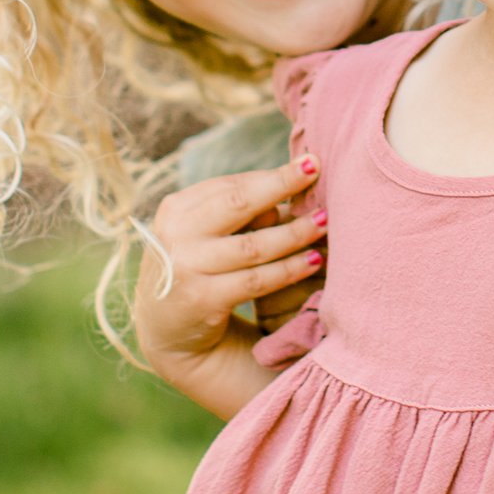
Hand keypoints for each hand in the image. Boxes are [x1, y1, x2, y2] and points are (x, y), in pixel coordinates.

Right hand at [133, 161, 326, 377]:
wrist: (167, 329)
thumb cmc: (199, 267)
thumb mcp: (207, 233)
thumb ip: (240, 212)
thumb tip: (288, 191)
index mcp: (176, 209)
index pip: (231, 185)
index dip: (272, 176)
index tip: (309, 163)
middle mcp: (176, 235)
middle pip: (238, 202)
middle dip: (281, 184)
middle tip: (316, 170)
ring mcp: (187, 268)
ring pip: (254, 245)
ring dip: (296, 233)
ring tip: (325, 221)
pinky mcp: (202, 300)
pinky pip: (257, 280)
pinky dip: (289, 269)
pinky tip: (314, 260)